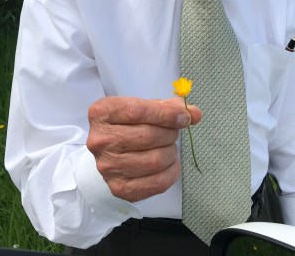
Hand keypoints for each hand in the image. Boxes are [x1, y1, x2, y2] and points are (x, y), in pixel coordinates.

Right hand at [86, 96, 201, 201]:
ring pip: (155, 160)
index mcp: (102, 113)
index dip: (166, 113)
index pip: (137, 111)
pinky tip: (169, 164)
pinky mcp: (119, 188)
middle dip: (170, 133)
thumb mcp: (142, 107)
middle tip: (172, 133)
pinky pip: (157, 182)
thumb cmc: (128, 125)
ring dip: (171, 152)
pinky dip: (172, 172)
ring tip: (168, 147)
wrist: (109, 152)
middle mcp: (100, 140)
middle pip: (148, 136)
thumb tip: (195, 114)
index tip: (184, 116)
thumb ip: (167, 107)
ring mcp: (108, 167)